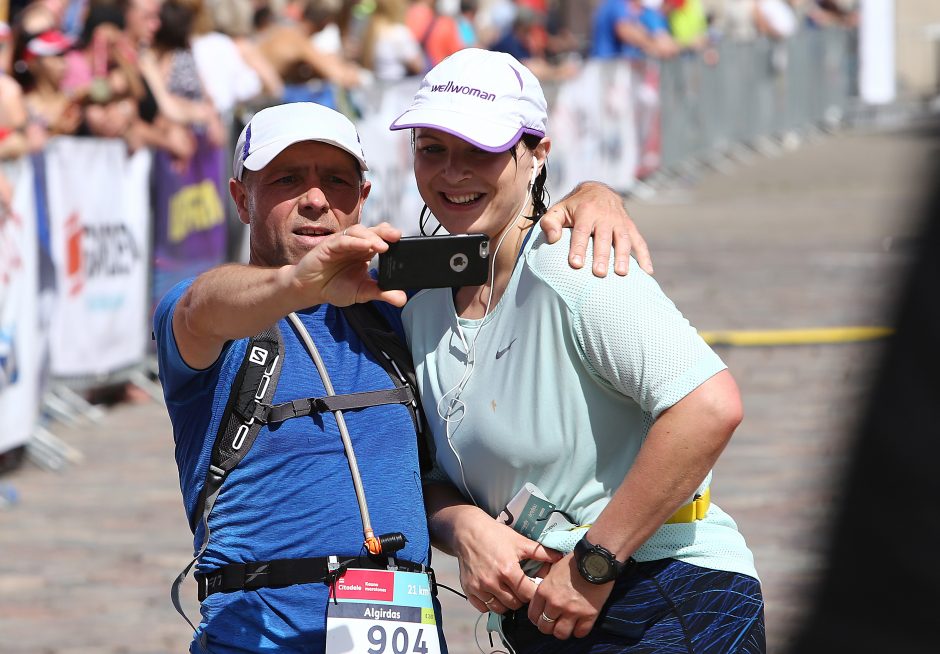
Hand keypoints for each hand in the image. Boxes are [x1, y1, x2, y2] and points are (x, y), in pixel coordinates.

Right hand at [291, 222, 406, 307]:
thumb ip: (381, 294)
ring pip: (359, 231)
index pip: (382, 239)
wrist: (310, 290)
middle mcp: (356, 245)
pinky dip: (355, 242)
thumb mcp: (362, 293)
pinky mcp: (329, 245)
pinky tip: (365, 246)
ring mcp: (342, 243)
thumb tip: (402, 299)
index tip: (405, 243)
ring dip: (371, 237)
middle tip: (397, 238)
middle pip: (373, 231)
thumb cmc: (334, 287)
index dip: (392, 238)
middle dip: (386, 232)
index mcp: (366, 252)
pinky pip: (343, 239)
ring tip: (381, 246)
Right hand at [452, 509, 561, 614]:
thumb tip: (559, 558)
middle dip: (521, 598)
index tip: (534, 587)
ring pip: (499, 609)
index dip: (534, 592)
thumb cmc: (495, 534)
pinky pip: (483, 608)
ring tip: (509, 592)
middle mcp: (492, 582)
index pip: (528, 594)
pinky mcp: (468, 590)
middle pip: (514, 604)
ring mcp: (479, 587)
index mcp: (508, 570)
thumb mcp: (520, 541)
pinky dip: (490, 604)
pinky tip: (494, 593)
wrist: (467, 531)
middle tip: (522, 588)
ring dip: (507, 603)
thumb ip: (541, 552)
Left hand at [527, 554, 613, 639]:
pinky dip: (579, 631)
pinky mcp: (589, 614)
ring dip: (563, 631)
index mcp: (544, 591)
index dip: (537, 619)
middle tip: (554, 623)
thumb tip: (540, 595)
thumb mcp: (552, 569)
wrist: (596, 559)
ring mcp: (572, 611)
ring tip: (567, 625)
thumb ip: (545, 584)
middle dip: (548, 627)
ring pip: (561, 634)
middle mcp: (555, 603)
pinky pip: (580, 633)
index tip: (542, 618)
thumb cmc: (574, 562)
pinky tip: (580, 624)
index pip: (533, 615)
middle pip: (545, 628)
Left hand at [539, 181, 652, 276]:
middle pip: (603, 237)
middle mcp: (605, 216)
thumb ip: (550, 223)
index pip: (581, 231)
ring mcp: (620, 221)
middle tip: (599, 273)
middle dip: (602, 256)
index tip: (576, 264)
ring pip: (623, 239)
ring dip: (623, 257)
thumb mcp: (558, 210)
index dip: (578, 247)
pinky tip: (647, 272)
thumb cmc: (574, 207)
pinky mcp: (630, 226)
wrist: (598, 190)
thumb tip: (553, 239)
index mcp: (586, 211)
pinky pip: (639, 241)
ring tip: (621, 274)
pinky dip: (645, 256)